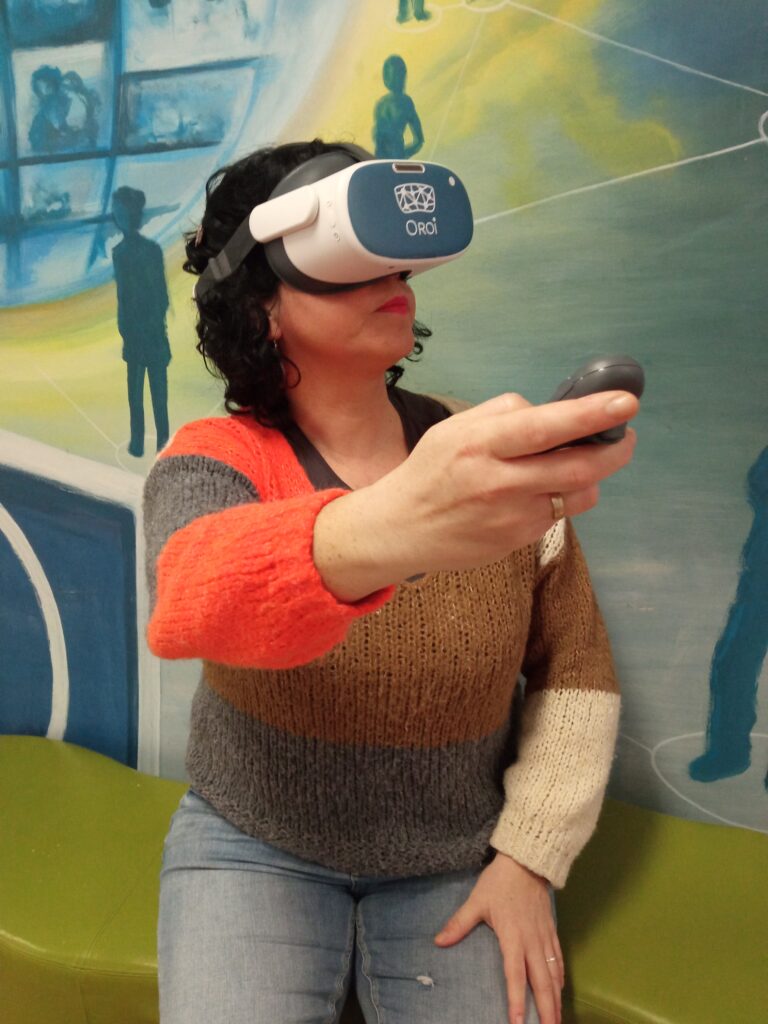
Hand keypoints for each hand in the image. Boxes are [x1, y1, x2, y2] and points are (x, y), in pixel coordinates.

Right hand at [314, 389, 637, 601]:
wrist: (400, 530)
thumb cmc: (430, 472)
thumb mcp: (455, 429)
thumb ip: (502, 414)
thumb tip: (549, 411)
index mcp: (480, 444)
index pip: (546, 426)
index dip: (590, 414)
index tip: (626, 403)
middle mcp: (499, 481)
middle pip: (578, 466)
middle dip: (614, 449)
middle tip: (625, 436)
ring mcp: (511, 516)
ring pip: (578, 493)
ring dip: (591, 476)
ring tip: (578, 463)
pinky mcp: (518, 540)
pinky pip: (559, 514)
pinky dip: (562, 497)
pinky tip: (541, 490)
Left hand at [434, 852, 563, 1023]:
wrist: (526, 861)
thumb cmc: (499, 882)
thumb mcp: (477, 900)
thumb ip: (459, 923)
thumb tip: (438, 941)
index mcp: (513, 937)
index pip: (515, 975)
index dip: (517, 1000)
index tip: (519, 1023)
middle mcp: (532, 941)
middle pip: (542, 982)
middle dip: (546, 1009)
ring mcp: (544, 937)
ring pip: (553, 974)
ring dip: (556, 999)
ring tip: (557, 1020)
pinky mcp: (551, 930)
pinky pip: (558, 959)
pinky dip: (560, 978)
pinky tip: (560, 991)